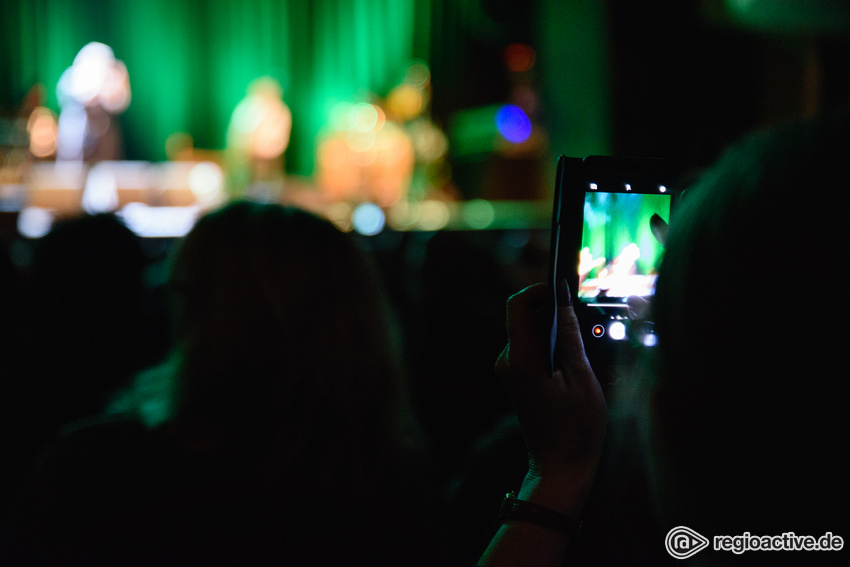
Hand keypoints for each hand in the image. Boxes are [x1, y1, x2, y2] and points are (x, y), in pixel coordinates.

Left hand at [495, 282, 606, 512]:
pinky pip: (533, 347)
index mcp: (520, 359)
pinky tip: (574, 364)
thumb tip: (563, 296)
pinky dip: (553, 346)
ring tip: (584, 351)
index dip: (539, 289)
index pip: (517, 304)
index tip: (564, 288)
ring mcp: (509, 370)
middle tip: (585, 323)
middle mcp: (507, 361)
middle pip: (525, 316)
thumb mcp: (582, 376)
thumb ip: (570, 332)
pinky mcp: (516, 377)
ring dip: (556, 331)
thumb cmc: (576, 427)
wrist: (561, 467)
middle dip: (553, 311)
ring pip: (531, 331)